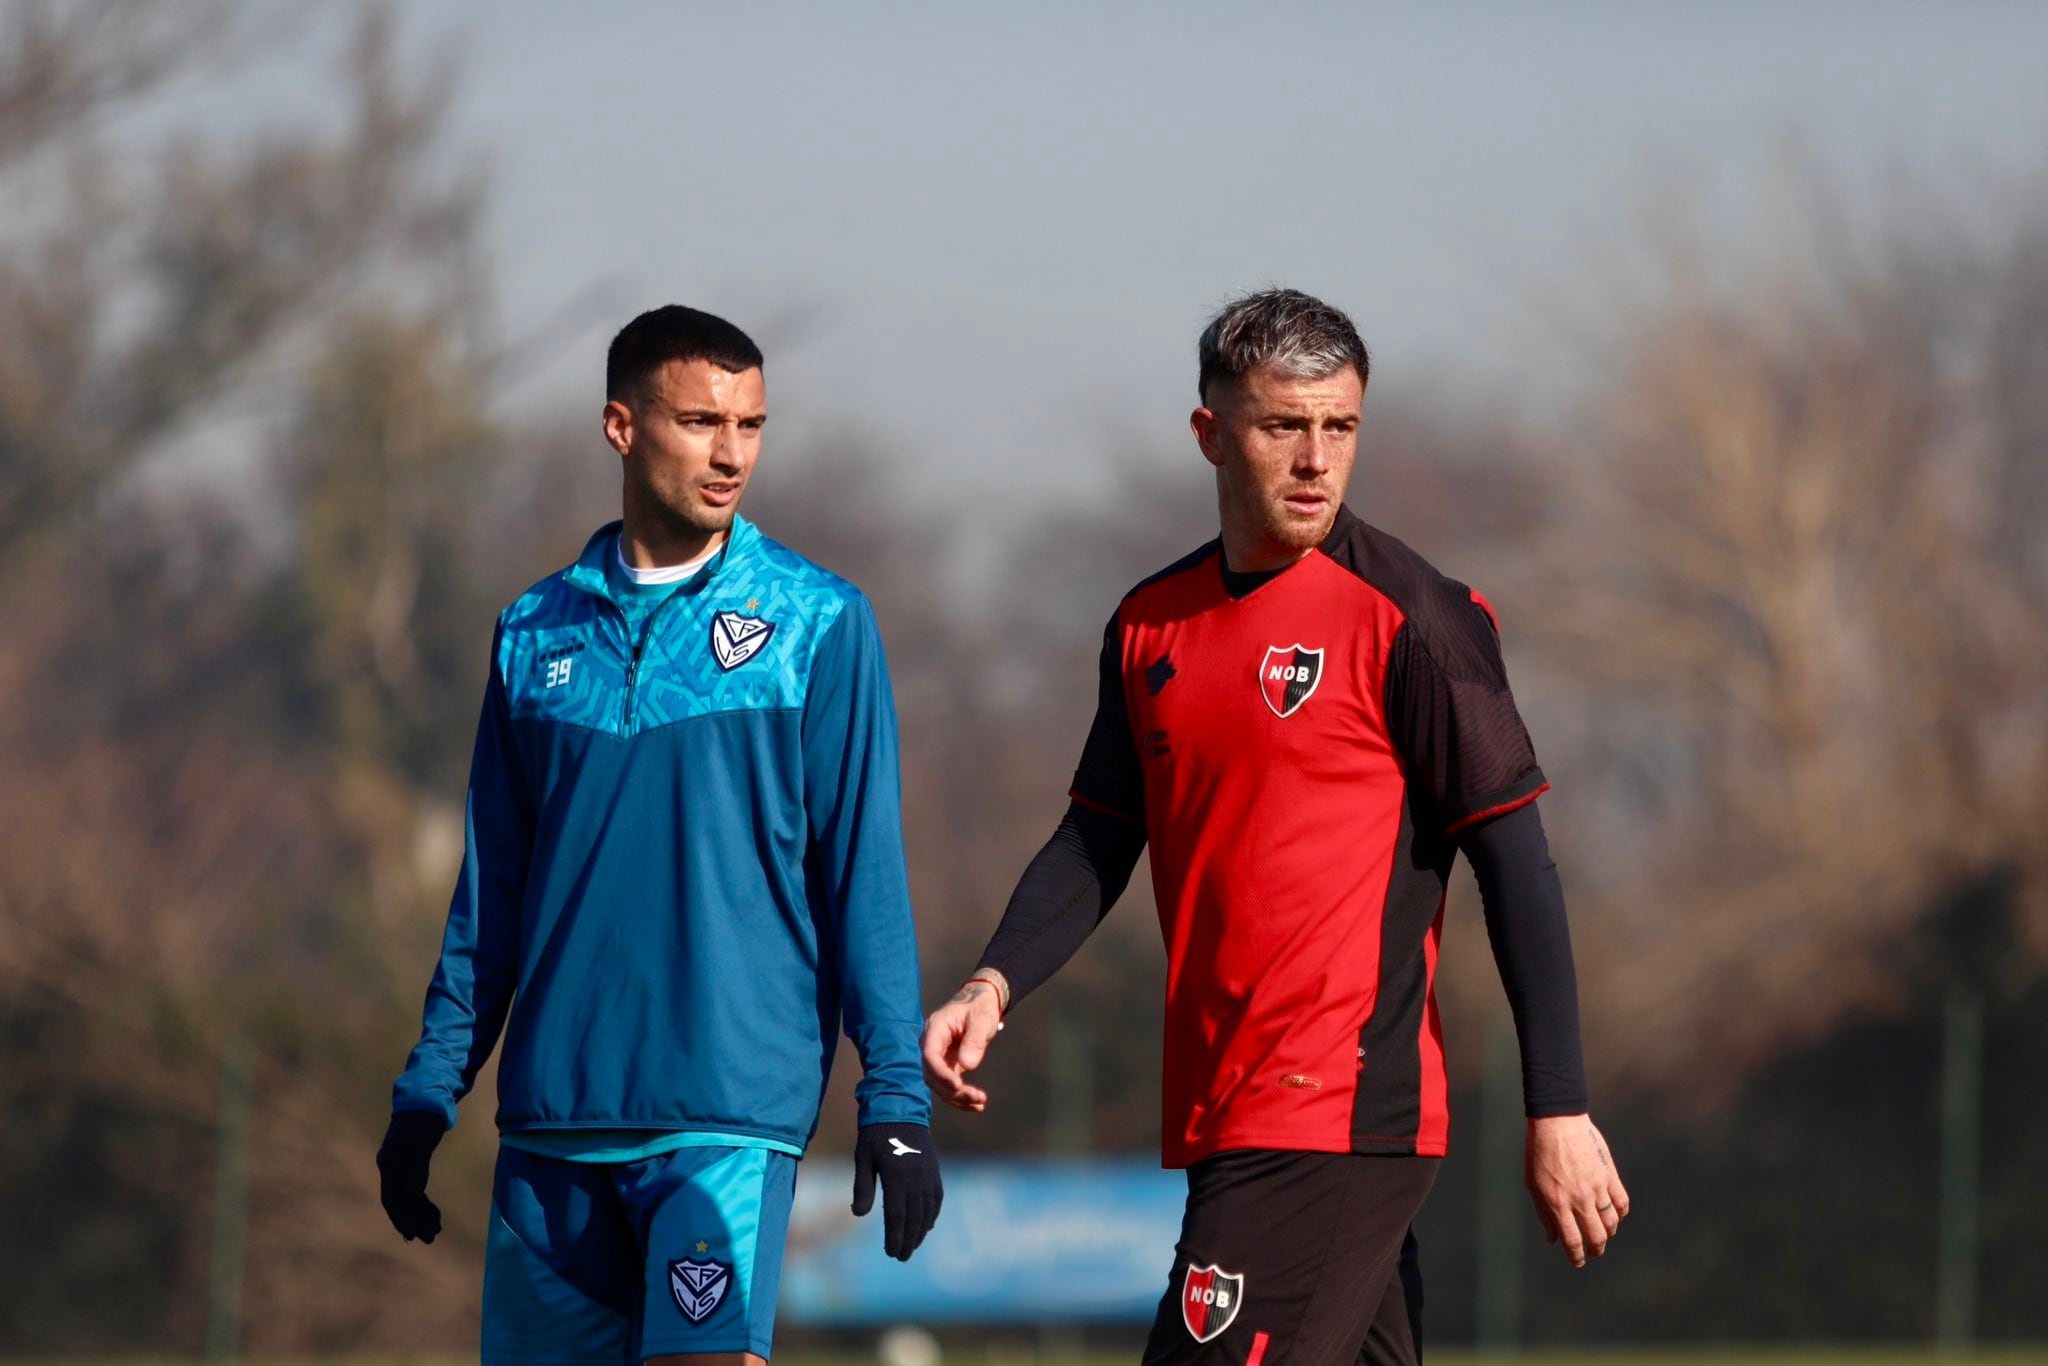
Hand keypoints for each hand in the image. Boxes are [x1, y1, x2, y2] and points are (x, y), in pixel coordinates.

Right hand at [376, 1110, 447, 1243]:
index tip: (414, 1234)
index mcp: (388, 1164)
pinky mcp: (409, 1164)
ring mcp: (398, 1166)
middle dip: (413, 1221)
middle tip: (431, 1238)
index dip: (401, 1218)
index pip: (392, 1199)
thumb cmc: (424, 1119)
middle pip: (399, 1202)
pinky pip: (413, 1189)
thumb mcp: (421, 1143)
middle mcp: (390, 1168)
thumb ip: (416, 1168)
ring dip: (420, 1214)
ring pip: (407, 1198)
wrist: (424, 1099)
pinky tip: (434, 1213)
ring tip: (436, 1229)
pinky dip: (423, 1202)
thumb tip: (411, 1195)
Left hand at [851, 1123, 941, 1259]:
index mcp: (896, 1177)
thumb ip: (863, 1187)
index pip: (897, 1216)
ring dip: (921, 1231)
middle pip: (914, 1218)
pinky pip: (937, 1198)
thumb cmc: (875, 1134)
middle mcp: (916, 1179)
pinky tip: (927, 1225)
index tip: (890, 1252)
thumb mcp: (863, 1159)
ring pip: (928, 1211)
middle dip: (908, 1240)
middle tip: (900, 1256)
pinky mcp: (935, 1169)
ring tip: (912, 1245)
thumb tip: (859, 1214)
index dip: (895, 1237)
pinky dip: (933, 1214)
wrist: (900, 1107)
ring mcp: (928, 1174)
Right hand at [920, 972, 1005, 1111]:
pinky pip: (949, 1084)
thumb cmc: (980, 1006)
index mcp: (935, 1028)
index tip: (958, 1086)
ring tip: (980, 1103)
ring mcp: (938, 1055)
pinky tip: (977, 1105)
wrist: (981, 1002)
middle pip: (932, 1074)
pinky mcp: (947, 1064)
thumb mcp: (981, 1019)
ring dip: (957, 1097)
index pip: (930, 1055)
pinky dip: (961, 1096)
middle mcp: (931, 1043)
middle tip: (975, 1097)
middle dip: (951, 1090)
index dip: (941, 1073)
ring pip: (939, 1084)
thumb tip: (967, 1066)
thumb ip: (974, 1040)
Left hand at [1525, 1114, 1628, 1267]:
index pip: (1573, 1241)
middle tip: (1593, 1252)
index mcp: (1558, 1203)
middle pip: (1596, 1237)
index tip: (1578, 1262)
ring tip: (1602, 1235)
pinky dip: (1620, 1214)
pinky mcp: (1610, 1175)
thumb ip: (1544, 1214)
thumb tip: (1552, 1240)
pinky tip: (1614, 1215)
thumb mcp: (1533, 1185)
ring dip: (1608, 1233)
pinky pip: (1622, 1203)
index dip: (1577, 1257)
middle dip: (1595, 1250)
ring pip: (1611, 1223)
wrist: (1557, 1122)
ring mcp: (1598, 1188)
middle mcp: (1580, 1199)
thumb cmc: (1539, 1153)